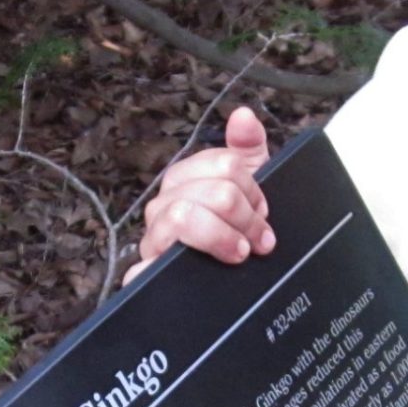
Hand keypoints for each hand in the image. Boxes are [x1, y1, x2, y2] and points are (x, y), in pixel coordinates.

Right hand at [123, 107, 274, 283]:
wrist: (226, 290)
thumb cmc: (231, 235)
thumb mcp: (248, 189)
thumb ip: (248, 150)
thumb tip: (243, 116)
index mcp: (186, 181)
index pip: (223, 165)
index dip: (252, 189)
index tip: (263, 212)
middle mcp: (164, 205)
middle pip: (206, 190)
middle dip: (242, 216)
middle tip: (260, 239)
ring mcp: (154, 239)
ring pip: (181, 217)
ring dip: (219, 236)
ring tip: (240, 253)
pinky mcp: (145, 274)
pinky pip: (143, 267)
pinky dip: (164, 267)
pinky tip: (193, 272)